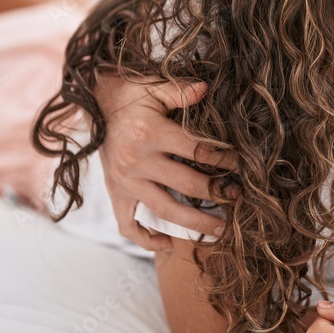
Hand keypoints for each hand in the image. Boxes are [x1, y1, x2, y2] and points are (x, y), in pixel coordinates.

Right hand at [95, 75, 233, 250]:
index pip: (196, 151)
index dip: (223, 158)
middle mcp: (136, 161)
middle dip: (217, 194)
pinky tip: (169, 246)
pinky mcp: (115, 194)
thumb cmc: (130, 94)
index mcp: (150, 133)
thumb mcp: (153, 86)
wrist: (93, 104)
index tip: (240, 164)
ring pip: (164, 210)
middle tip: (238, 198)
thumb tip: (206, 88)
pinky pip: (128, 226)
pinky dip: (147, 240)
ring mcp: (125, 182)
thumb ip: (180, 91)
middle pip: (186, 185)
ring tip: (220, 231)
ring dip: (195, 224)